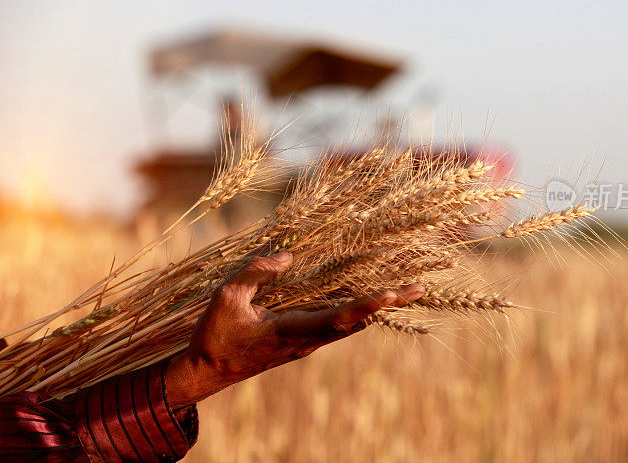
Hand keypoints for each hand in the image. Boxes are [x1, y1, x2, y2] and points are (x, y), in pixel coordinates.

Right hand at [165, 251, 422, 406]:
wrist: (208, 371)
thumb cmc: (215, 335)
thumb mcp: (226, 298)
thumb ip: (256, 272)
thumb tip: (288, 256)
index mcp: (291, 331)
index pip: (338, 317)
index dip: (365, 305)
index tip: (391, 295)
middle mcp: (308, 340)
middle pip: (357, 321)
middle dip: (387, 304)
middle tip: (418, 287)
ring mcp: (308, 343)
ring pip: (351, 324)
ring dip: (378, 307)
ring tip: (407, 290)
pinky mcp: (303, 341)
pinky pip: (338, 325)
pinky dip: (360, 310)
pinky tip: (372, 300)